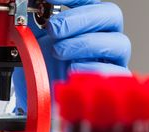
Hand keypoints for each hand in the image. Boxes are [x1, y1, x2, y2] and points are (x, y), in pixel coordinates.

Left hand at [14, 0, 130, 110]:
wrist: (37, 103)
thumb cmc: (40, 73)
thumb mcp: (34, 42)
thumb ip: (35, 20)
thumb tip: (30, 1)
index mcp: (87, 25)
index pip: (91, 1)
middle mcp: (103, 40)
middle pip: (111, 15)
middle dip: (80, 19)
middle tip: (54, 29)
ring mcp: (110, 62)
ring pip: (118, 42)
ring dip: (84, 43)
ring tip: (58, 51)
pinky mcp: (110, 85)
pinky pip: (114, 72)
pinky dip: (92, 67)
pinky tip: (72, 68)